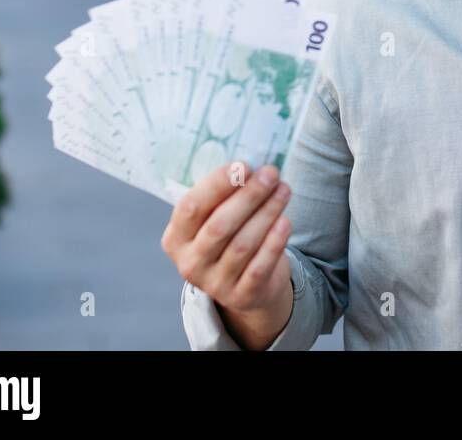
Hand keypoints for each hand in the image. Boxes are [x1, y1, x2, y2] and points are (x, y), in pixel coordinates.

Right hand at [161, 161, 294, 349]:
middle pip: (219, 226)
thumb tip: (252, 165)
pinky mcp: (241, 296)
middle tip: (271, 173)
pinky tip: (285, 220)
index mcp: (176, 238)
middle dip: (248, 196)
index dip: (216, 185)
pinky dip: (274, 242)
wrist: (246, 287)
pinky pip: (259, 267)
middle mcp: (190, 263)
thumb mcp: (215, 219)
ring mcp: (214, 284)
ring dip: (267, 212)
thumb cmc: (231, 237)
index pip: (190, 208)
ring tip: (283, 190)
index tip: (243, 165)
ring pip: (243, 244)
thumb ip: (224, 196)